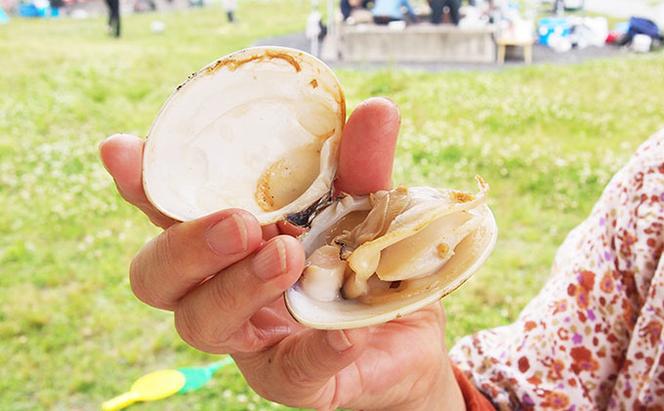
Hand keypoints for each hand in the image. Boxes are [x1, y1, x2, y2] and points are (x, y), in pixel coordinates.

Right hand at [100, 98, 464, 409]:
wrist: (408, 337)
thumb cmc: (364, 263)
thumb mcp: (364, 206)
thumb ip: (360, 165)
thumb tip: (376, 109)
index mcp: (228, 239)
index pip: (169, 212)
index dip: (141, 184)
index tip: (122, 149)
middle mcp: (222, 288)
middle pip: (158, 275)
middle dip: (186, 245)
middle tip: (239, 222)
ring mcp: (252, 338)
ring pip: (202, 322)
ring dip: (237, 285)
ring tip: (287, 256)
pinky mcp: (294, 378)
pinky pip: (289, 372)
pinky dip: (315, 349)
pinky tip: (345, 334)